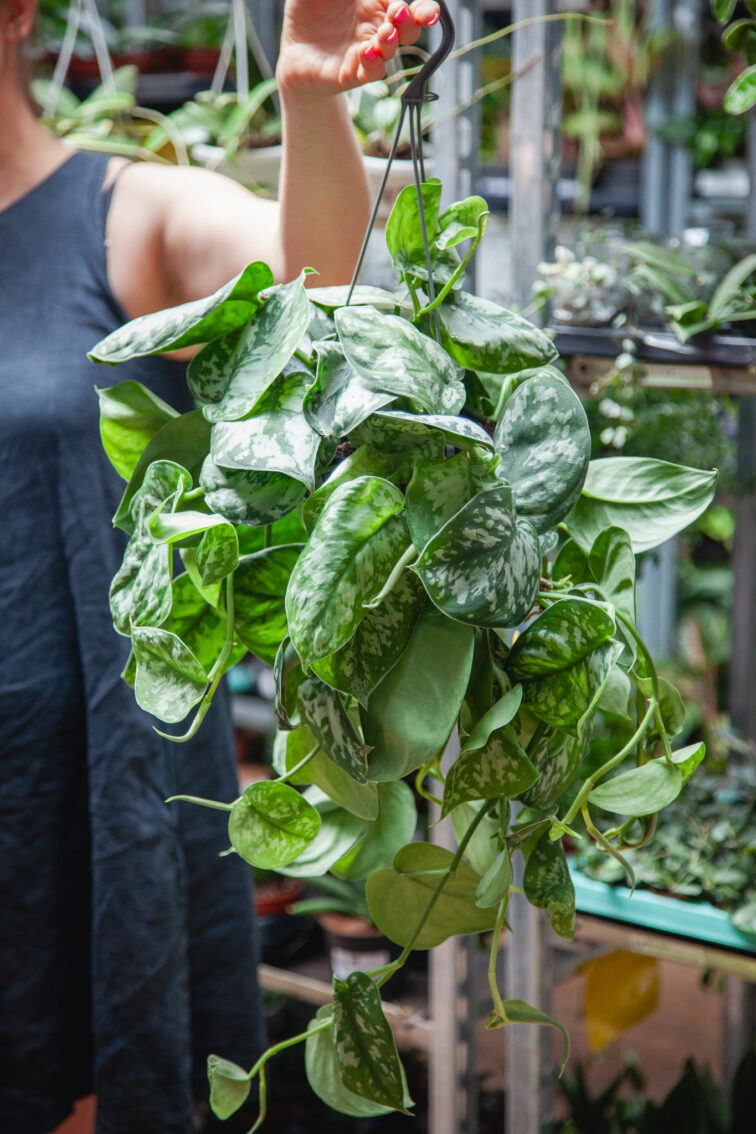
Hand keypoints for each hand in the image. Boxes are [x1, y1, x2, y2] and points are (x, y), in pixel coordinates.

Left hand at [276, 0, 440, 97]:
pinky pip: (368, 72)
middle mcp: (376, 30)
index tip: (430, 12)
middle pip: (407, 30)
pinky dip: (371, 63)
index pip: (408, 7)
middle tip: (398, 13)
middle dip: (410, 22)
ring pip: (390, 51)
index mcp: (376, 4)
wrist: (293, 45)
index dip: (424, 10)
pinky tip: (366, 51)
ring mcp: (365, 53)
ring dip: (391, 42)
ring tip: (387, 34)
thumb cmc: (310, 8)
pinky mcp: (350, 74)